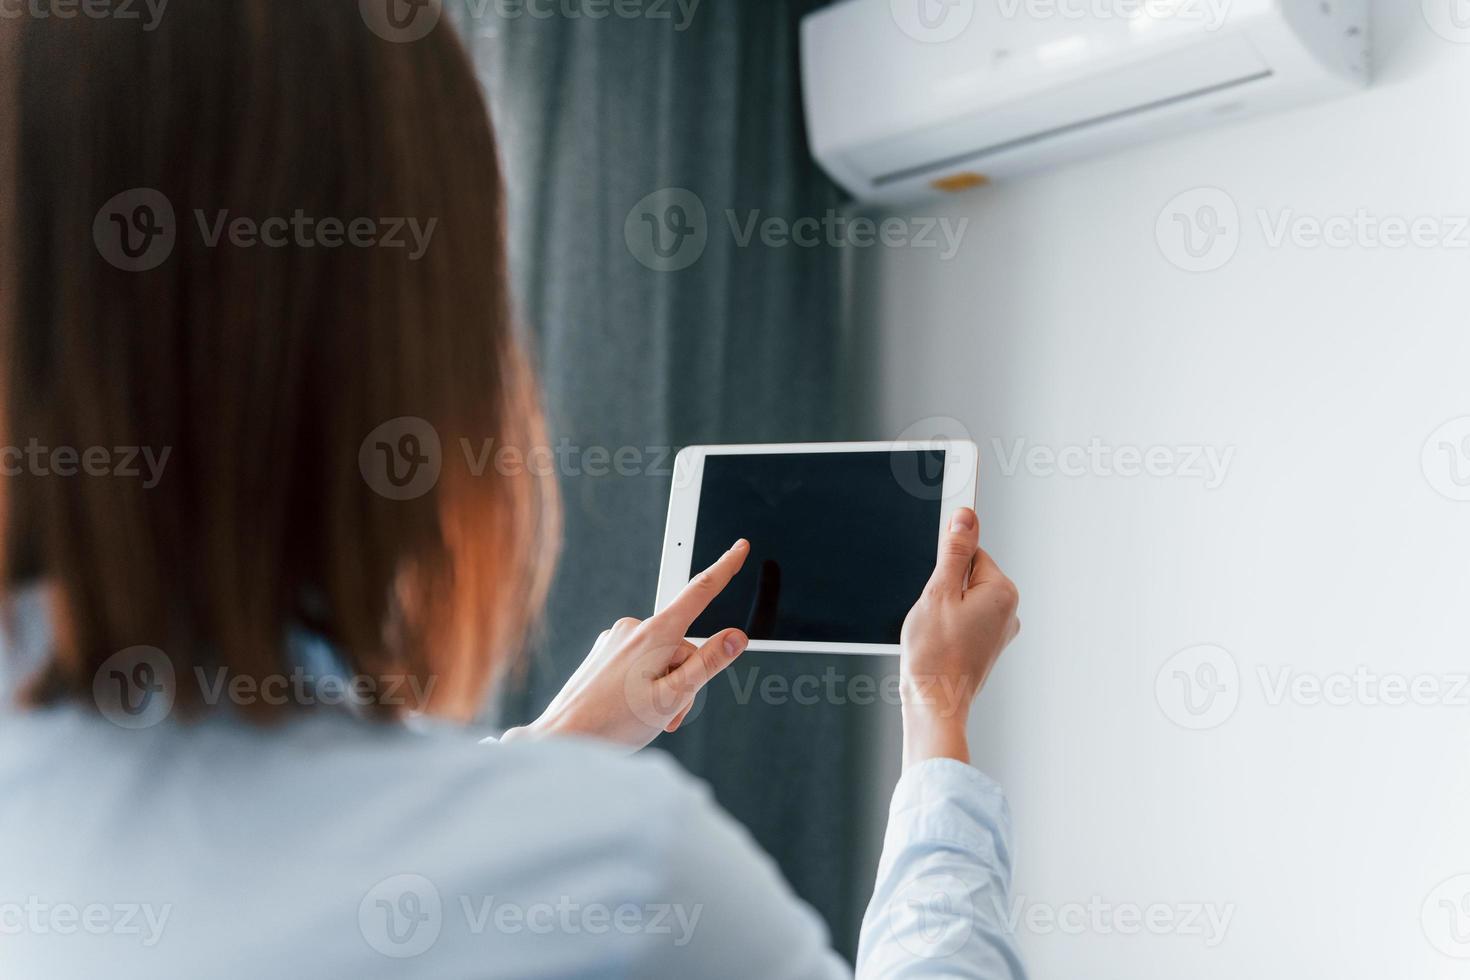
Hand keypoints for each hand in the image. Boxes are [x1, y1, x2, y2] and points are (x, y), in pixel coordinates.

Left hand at [502, 540, 751, 750]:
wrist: (563, 737)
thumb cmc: (612, 723)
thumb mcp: (673, 696)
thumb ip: (709, 663)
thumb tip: (737, 636)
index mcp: (654, 634)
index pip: (699, 592)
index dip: (725, 569)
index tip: (740, 548)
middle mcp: (634, 628)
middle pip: (684, 646)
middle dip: (685, 680)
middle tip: (668, 714)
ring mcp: (617, 638)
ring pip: (663, 657)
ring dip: (666, 686)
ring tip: (647, 715)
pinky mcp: (606, 650)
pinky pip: (641, 661)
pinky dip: (646, 682)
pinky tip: (630, 705)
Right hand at [898, 507, 1018, 768]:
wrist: (934, 703)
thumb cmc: (935, 654)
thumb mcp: (939, 592)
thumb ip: (954, 551)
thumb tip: (966, 517)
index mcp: (1003, 592)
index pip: (972, 553)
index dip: (945, 566)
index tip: (934, 583)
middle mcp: (1009, 611)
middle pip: (968, 577)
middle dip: (944, 589)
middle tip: (931, 613)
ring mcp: (999, 632)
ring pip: (963, 601)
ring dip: (943, 610)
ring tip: (934, 632)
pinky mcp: (987, 647)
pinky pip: (964, 622)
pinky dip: (947, 627)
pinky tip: (937, 644)